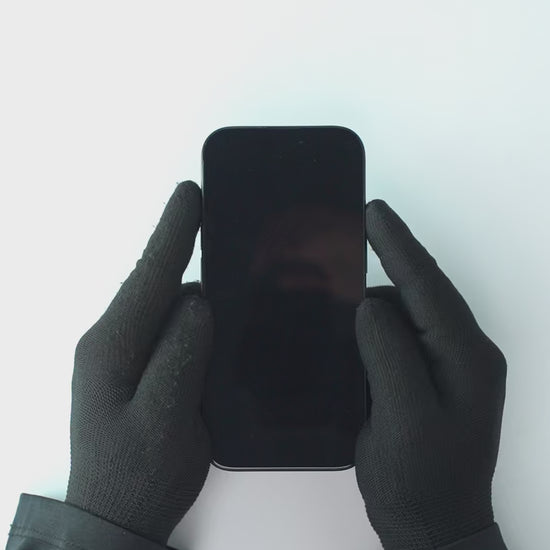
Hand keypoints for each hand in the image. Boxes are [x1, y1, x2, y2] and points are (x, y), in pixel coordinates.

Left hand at [65, 181, 212, 543]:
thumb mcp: (162, 419)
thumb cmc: (138, 474)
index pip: (147, 276)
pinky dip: (193, 316)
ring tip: (231, 268)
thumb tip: (196, 301)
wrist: (117, 516)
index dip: (171, 232)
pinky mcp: (140, 368)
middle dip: (183, 250)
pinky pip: (169, 328)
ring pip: (164, 306)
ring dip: (194, 286)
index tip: (190, 194)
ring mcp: (124, 354)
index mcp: (111, 346)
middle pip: (154, 284)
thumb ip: (178, 356)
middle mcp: (113, 341)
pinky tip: (218, 317)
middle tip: (222, 224)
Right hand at [355, 200, 506, 548]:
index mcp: (466, 357)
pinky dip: (370, 325)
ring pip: (406, 313)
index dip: (399, 245)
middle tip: (350, 232)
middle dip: (388, 259)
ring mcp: (444, 364)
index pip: (429, 287)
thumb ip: (389, 354)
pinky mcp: (424, 376)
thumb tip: (370, 303)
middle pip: (421, 292)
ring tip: (334, 288)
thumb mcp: (405, 417)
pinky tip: (346, 325)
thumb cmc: (422, 477)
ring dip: (372, 298)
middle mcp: (461, 352)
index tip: (373, 211)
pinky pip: (396, 335)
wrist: (430, 523)